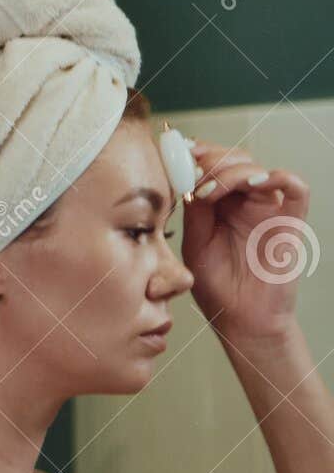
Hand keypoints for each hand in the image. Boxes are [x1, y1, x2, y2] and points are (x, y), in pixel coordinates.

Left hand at [181, 138, 311, 344]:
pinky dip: (277, 177)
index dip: (198, 155)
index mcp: (221, 205)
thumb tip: (184, 177)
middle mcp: (246, 202)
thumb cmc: (218, 287)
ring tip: (210, 190)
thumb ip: (194, 212)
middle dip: (212, 160)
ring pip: (258, 169)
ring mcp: (269, 209)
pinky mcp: (290, 221)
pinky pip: (295, 188)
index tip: (177, 152)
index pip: (213, 165)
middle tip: (192, 170)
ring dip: (232, 172)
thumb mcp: (195, 244)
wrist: (241, 320)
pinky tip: (253, 184)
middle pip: (236, 161)